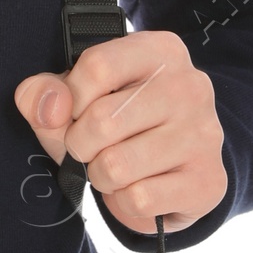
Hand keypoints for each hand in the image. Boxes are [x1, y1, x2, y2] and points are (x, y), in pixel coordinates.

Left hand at [14, 30, 225, 234]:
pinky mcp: (208, 180)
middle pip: (102, 120)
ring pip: (116, 165)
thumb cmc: (116, 126)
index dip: (70, 100)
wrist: (174, 173)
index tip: (75, 113)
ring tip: (116, 167)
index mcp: (159, 51)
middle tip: (93, 148)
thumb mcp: (73, 100)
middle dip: (80, 145)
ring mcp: (204, 133)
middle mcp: (190, 85)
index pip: (97, 67)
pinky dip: (124, 201)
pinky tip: (140, 186)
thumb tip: (50, 109)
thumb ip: (44, 93)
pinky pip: (138, 198)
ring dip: (101, 176)